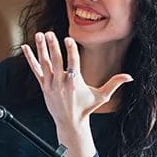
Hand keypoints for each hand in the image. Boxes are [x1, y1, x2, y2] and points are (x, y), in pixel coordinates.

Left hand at [20, 32, 131, 147]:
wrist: (70, 123)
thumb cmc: (86, 108)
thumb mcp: (102, 96)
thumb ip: (114, 83)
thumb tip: (130, 77)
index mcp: (75, 83)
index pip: (73, 64)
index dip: (71, 51)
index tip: (68, 39)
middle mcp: (61, 83)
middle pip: (56, 62)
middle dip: (53, 47)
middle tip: (51, 33)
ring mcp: (51, 84)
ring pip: (45, 64)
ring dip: (41, 49)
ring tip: (40, 34)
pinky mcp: (43, 86)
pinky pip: (35, 70)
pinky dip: (30, 58)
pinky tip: (25, 47)